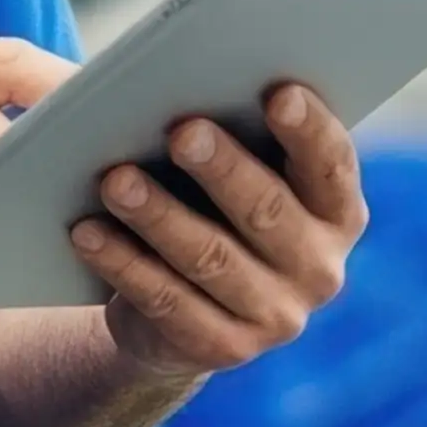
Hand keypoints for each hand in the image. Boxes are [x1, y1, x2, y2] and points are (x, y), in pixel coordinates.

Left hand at [71, 85, 368, 380]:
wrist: (194, 307)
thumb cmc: (216, 204)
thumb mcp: (241, 170)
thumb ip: (237, 130)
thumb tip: (183, 78)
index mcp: (338, 212)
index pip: (332, 165)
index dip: (309, 130)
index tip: (279, 92)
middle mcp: (319, 268)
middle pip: (268, 212)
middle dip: (223, 169)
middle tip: (180, 131)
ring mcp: (275, 317)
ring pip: (211, 258)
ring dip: (160, 216)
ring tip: (115, 180)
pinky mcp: (222, 349)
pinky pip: (166, 302)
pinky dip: (124, 263)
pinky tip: (88, 232)